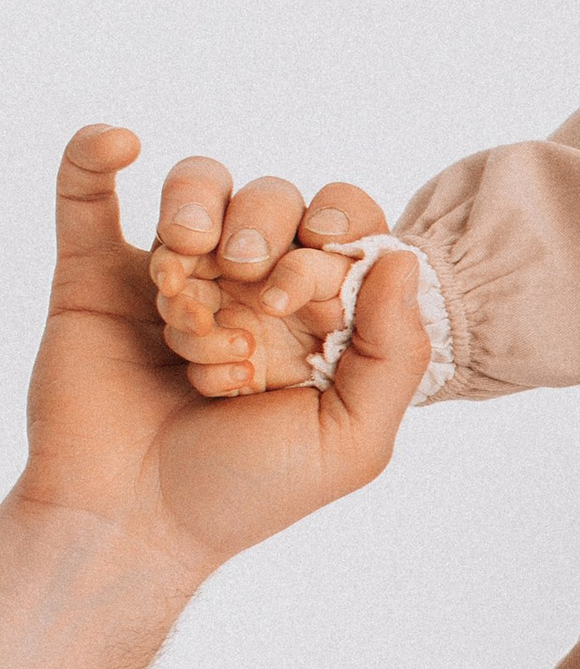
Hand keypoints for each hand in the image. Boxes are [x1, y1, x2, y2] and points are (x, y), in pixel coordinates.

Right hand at [1, 127, 427, 668]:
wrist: (136, 524)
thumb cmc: (246, 491)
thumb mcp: (351, 441)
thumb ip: (395, 354)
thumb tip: (401, 258)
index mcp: (314, 312)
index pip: (342, 226)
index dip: (336, 229)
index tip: (311, 271)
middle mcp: (246, 283)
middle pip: (272, 199)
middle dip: (264, 230)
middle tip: (248, 287)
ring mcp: (172, 275)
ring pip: (197, 188)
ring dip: (197, 210)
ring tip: (186, 272)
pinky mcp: (97, 278)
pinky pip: (89, 194)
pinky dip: (95, 154)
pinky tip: (119, 144)